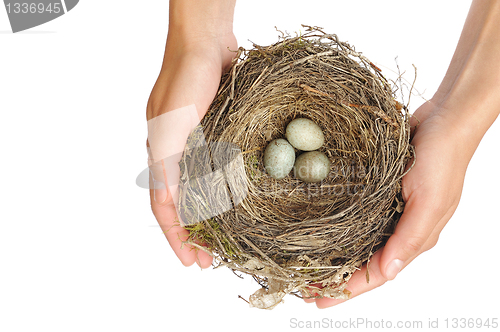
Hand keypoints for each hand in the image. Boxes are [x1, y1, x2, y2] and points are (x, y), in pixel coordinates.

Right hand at [147, 8, 236, 267]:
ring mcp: (197, 144)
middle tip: (209, 259)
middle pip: (182, 204)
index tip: (191, 262)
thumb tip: (168, 203)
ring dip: (208, 217)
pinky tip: (235, 202)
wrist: (206, 41)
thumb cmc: (186, 77)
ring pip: (200, 191)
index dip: (177, 237)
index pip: (165, 207)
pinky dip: (222, 192)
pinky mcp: (215, 134)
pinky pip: (216, 171)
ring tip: (222, 240)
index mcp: (160, 154)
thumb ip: (167, 161)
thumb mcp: (172, 121)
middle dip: (193, 234)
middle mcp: (177, 154)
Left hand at [313, 100, 469, 307]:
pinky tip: (320, 232)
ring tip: (306, 267)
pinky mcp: (380, 194)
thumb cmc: (443, 160)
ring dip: (334, 256)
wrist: (443, 120)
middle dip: (335, 278)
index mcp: (413, 239)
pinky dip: (338, 229)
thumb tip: (387, 272)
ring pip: (357, 242)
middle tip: (303, 289)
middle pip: (363, 262)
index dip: (347, 289)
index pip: (376, 274)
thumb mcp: (430, 202)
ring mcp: (388, 212)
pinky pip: (356, 219)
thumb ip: (410, 238)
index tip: (318, 300)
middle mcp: (398, 229)